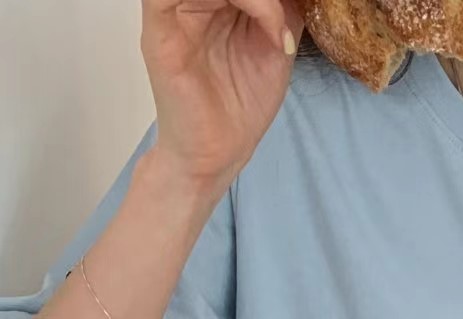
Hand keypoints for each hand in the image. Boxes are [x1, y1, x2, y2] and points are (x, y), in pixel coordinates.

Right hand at [142, 0, 303, 191]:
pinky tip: (268, 24)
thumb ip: (283, 12)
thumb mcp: (277, 48)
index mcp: (214, 1)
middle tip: (288, 11)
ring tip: (279, 22)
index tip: (295, 7)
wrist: (218, 153)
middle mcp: (191, 1)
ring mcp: (173, 11)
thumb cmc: (241, 105)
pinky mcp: (161, 28)